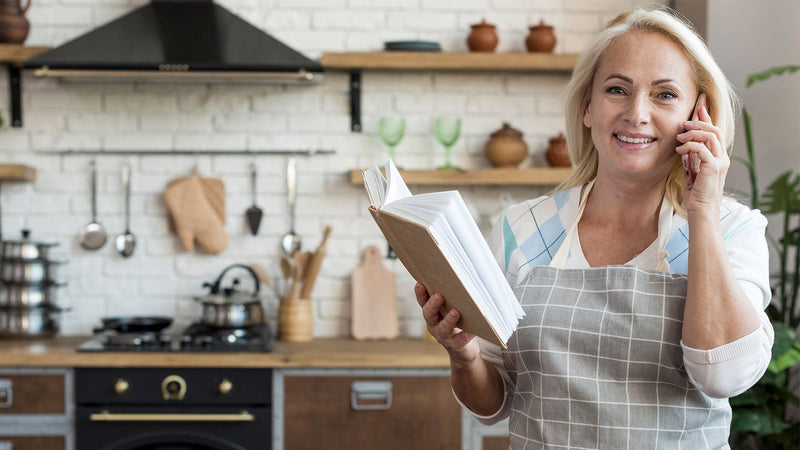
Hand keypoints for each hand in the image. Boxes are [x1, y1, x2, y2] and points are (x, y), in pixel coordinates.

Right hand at [414, 281, 479, 364]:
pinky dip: (465, 335)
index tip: (420, 283)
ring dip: (449, 319)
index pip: (422, 302)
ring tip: (456, 311)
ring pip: (443, 328)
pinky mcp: (455, 345)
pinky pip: (460, 340)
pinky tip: (472, 330)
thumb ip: (452, 298)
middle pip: (429, 314)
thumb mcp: (450, 310)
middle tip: (439, 295)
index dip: (420, 293)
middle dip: (433, 305)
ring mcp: (443, 336)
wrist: (463, 351)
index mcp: (431, 313)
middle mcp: (434, 324)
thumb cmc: (458, 323)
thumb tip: (462, 278)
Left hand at [676, 93, 728, 212]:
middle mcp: (722, 158)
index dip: (707, 118)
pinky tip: (679, 149)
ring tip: (679, 136)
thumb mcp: (693, 171)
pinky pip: (702, 148)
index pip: (715, 132)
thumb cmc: (696, 195)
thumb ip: (692, 158)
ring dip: (693, 132)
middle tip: (684, 121)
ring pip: (710, 135)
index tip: (698, 107)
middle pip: (715, 130)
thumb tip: (684, 144)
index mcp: (718, 157)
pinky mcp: (713, 167)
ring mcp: (720, 162)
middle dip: (699, 121)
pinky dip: (690, 145)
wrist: (701, 211)